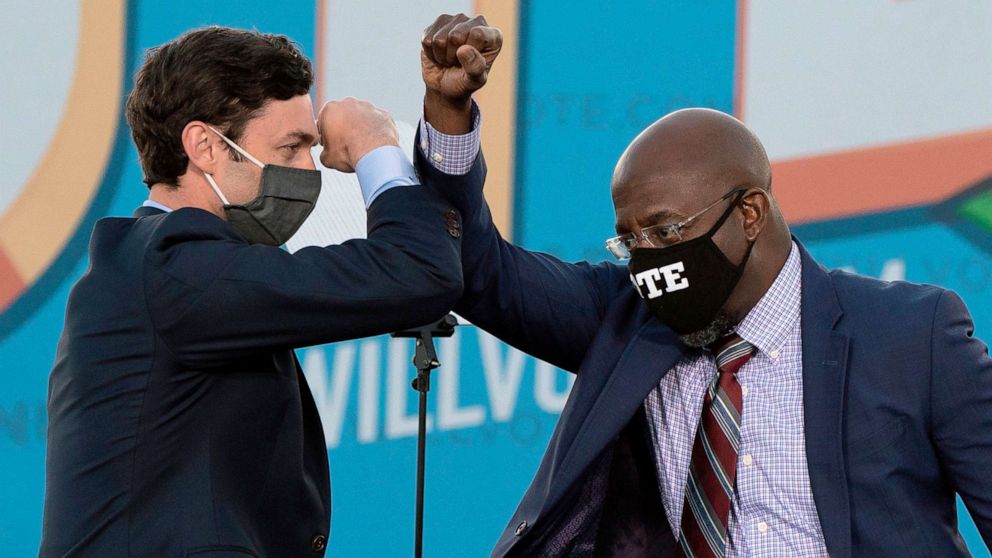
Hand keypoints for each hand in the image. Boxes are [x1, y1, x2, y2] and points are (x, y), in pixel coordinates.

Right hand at [317, 97, 398, 171]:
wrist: (374, 154)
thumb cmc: (348, 153)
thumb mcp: (327, 158)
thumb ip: (325, 152)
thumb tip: (328, 155)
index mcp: (330, 110)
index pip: (323, 123)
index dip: (326, 136)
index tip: (331, 146)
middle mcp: (349, 103)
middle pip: (343, 116)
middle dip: (343, 128)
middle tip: (347, 145)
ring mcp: (368, 107)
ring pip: (361, 117)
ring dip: (360, 128)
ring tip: (362, 146)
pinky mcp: (383, 114)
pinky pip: (376, 122)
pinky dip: (375, 131)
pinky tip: (375, 144)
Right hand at [421, 13, 501, 132]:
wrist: (445, 86)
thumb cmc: (464, 82)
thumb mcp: (474, 82)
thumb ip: (475, 68)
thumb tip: (463, 49)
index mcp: (493, 36)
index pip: (477, 34)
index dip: (469, 53)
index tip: (470, 63)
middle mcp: (477, 22)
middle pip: (455, 36)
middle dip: (452, 55)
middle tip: (458, 62)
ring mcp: (457, 20)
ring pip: (439, 39)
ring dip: (441, 55)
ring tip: (450, 59)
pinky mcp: (439, 22)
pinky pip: (427, 39)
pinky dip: (430, 52)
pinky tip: (440, 53)